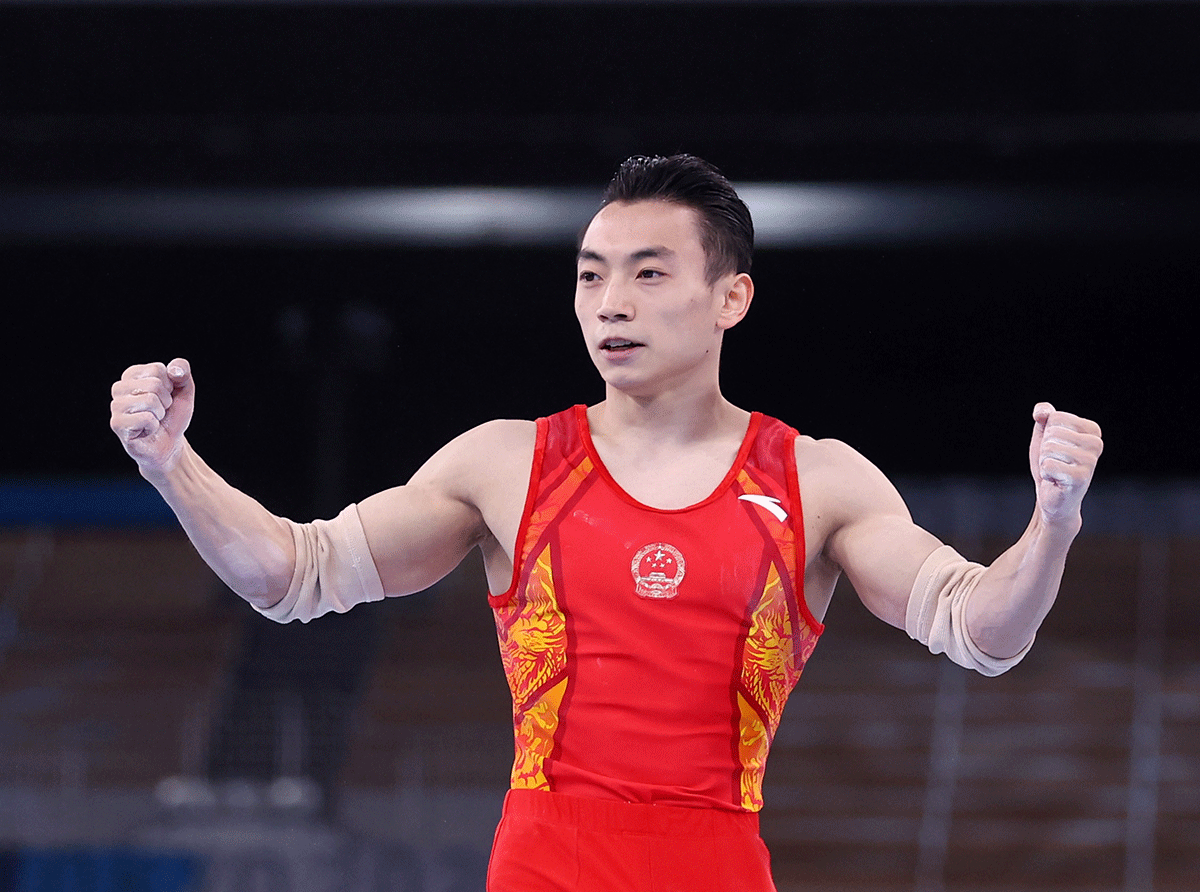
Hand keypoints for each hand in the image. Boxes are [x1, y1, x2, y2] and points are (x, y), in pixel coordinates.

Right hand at [110, 358, 194, 474]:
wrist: (169, 444)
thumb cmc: (172, 416)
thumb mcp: (184, 391)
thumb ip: (183, 372)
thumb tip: (174, 370)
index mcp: (132, 375)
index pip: (158, 370)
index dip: (170, 386)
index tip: (165, 397)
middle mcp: (119, 388)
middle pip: (154, 384)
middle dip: (166, 401)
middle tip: (160, 412)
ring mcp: (116, 406)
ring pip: (150, 400)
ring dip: (160, 413)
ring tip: (154, 420)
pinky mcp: (117, 424)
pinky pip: (146, 418)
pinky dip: (154, 426)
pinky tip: (147, 430)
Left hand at [1028, 402, 1102, 525]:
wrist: (1052, 495)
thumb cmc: (1051, 462)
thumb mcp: (1044, 434)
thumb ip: (1044, 415)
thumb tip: (1042, 412)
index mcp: (1092, 430)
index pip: (1056, 417)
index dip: (1047, 433)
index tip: (1057, 447)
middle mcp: (1096, 444)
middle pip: (1052, 433)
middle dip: (1045, 449)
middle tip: (1055, 461)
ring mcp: (1090, 461)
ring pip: (1049, 448)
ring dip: (1045, 461)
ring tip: (1056, 471)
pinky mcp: (1080, 477)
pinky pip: (1048, 465)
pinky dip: (1046, 473)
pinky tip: (1056, 480)